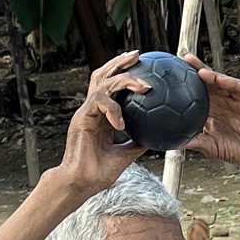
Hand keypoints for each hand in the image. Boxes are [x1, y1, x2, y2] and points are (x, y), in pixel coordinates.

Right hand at [58, 51, 148, 196]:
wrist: (82, 183)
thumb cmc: (99, 173)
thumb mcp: (125, 155)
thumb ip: (137, 143)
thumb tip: (157, 138)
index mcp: (102, 115)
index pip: (112, 86)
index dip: (124, 73)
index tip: (142, 66)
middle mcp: (92, 109)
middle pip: (104, 75)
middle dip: (120, 62)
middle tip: (138, 55)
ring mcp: (86, 112)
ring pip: (102, 84)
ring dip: (123, 80)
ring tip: (143, 85)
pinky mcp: (82, 118)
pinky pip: (98, 102)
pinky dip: (113, 109)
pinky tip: (122, 122)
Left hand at [180, 54, 239, 179]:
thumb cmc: (234, 149)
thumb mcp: (209, 147)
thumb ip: (194, 142)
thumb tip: (174, 143)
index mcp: (210, 108)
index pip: (196, 91)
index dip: (184, 81)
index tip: (170, 74)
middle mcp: (221, 100)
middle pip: (207, 81)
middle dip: (196, 69)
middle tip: (183, 60)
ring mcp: (234, 99)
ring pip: (221, 81)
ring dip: (211, 74)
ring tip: (199, 70)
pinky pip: (238, 88)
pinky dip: (229, 82)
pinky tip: (220, 79)